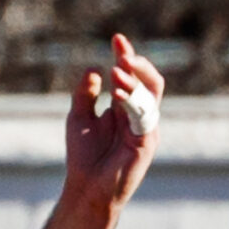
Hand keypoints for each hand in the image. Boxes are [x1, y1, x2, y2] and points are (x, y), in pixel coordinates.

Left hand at [67, 33, 164, 207]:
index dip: (126, 56)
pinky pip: (144, 116)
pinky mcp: (146, 143)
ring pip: (150, 95)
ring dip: (133, 80)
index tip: (116, 38)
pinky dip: (132, 101)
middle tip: (121, 49)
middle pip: (149, 81)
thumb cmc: (84, 157)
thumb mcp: (79, 117)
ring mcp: (146, 129)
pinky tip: (116, 92)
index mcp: (127, 108)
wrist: (86, 191)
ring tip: (116, 69)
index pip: (133, 76)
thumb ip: (86, 93)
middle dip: (137, 63)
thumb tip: (95, 69)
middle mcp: (140, 116)